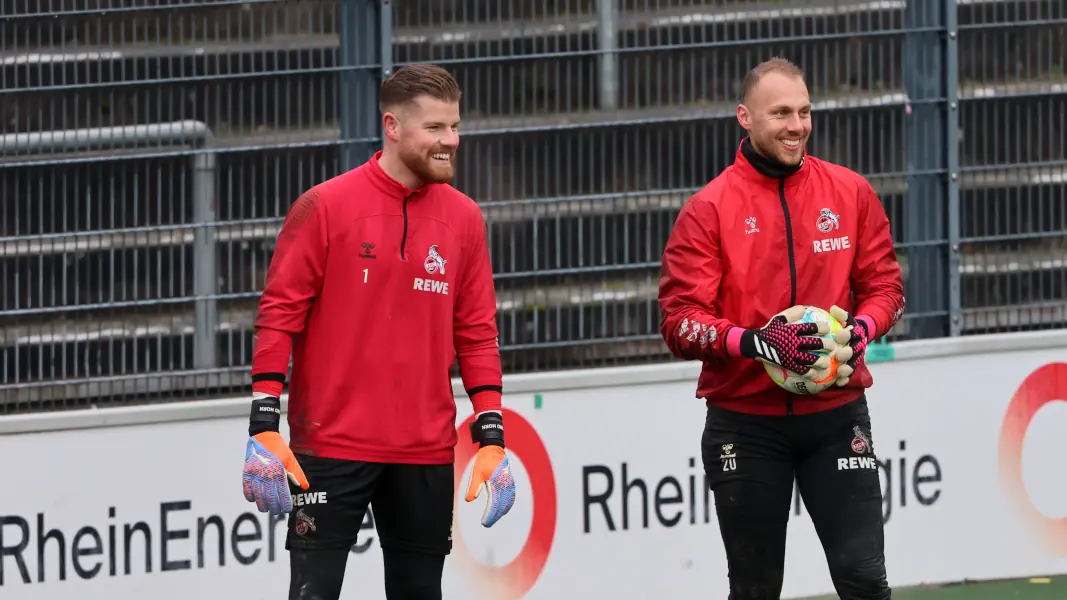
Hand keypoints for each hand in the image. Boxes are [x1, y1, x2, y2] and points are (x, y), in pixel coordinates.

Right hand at [242, 431, 308, 513]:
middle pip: (269, 497)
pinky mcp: (247, 472)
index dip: (284, 504)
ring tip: (266, 509)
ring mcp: (255, 474)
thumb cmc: (279, 448)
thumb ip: (297, 474)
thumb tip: (305, 487)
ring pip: (257, 495)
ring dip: (261, 504)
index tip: (286, 510)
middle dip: (274, 507)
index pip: (282, 494)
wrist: (264, 436)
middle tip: (276, 512)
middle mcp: (266, 474)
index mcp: (279, 472)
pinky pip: (247, 488)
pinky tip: (254, 500)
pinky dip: (250, 496)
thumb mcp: (291, 460)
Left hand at [465, 412, 515, 526]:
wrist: (494, 448)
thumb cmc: (484, 460)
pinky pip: (511, 496)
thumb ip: (474, 487)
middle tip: (487, 523)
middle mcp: (505, 484)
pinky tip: (504, 509)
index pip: (494, 504)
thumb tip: (469, 500)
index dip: (490, 515)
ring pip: (508, 502)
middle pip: (502, 506)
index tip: (484, 522)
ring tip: (494, 518)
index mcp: (497, 483)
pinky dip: (508, 504)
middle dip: (495, 516)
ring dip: (502, 512)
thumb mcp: (476, 473)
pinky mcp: (510, 481)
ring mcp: (509, 483)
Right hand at [738, 305, 837, 379]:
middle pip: (814, 343)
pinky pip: (800, 369)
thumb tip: (804, 308)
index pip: (810, 328)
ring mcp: (791, 354)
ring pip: (810, 358)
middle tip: (832, 347)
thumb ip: (791, 313)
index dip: (821, 328)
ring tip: (827, 363)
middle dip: (826, 345)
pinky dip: (809, 372)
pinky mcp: (787, 364)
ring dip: (820, 361)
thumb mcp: (778, 319)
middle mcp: (793, 342)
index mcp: (792, 330)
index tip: (828, 329)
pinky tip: (815, 374)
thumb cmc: (769, 331)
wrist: (756, 344)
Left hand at [829, 305, 869, 385]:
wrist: (854, 337)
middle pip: (854, 351)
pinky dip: (845, 379)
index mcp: (856, 334)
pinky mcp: (851, 367)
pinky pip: (849, 375)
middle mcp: (857, 347)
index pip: (853, 333)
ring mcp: (856, 358)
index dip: (847, 334)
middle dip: (847, 353)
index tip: (839, 334)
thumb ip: (840, 315)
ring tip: (840, 371)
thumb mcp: (844, 319)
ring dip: (847, 368)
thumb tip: (833, 308)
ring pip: (853, 364)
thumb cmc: (844, 327)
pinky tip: (839, 382)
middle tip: (839, 355)